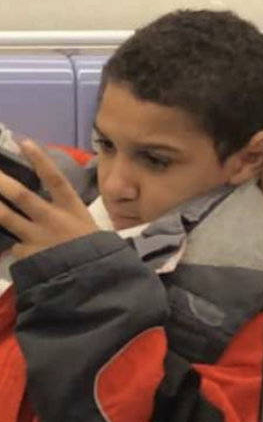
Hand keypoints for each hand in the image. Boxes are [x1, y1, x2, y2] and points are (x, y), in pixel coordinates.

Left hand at [0, 141, 98, 259]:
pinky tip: (25, 251)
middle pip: (22, 195)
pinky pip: (15, 247)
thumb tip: (46, 197)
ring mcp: (39, 238)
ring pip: (7, 217)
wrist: (95, 279)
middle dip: (1, 181)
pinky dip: (17, 246)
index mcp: (72, 209)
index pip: (55, 179)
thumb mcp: (86, 224)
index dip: (39, 160)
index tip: (23, 142)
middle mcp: (53, 220)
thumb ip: (64, 212)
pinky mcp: (29, 256)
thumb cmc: (93, 248)